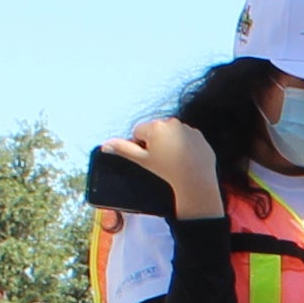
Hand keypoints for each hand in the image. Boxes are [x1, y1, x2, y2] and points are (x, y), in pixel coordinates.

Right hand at [102, 114, 216, 214]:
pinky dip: (184, 145)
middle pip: (155, 130)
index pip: (138, 132)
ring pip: (171, 133)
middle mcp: (171, 122)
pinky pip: (186, 137)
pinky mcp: (198, 135)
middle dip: (155, 142)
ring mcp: (186, 128)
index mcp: (155, 126)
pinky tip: (185, 158)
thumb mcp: (142, 160)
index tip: (150, 157)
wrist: (195, 180)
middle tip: (162, 159)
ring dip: (169, 142)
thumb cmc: (166, 170)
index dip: (141, 145)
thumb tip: (105, 145)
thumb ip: (123, 149)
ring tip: (174, 159)